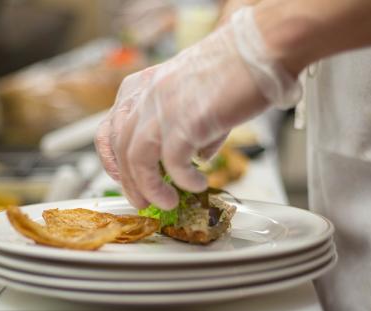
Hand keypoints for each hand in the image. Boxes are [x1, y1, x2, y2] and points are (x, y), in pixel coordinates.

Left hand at [95, 7, 300, 209]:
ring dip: (149, 188)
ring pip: (137, 160)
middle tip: (143, 202)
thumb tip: (196, 156)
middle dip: (130, 183)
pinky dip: (182, 180)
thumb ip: (187, 125)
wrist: (260, 49)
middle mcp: (147, 95)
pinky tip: (196, 183)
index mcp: (143, 86)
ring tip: (166, 202)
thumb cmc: (235, 68)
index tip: (124, 179)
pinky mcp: (185, 121)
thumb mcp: (196, 96)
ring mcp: (163, 107)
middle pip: (121, 148)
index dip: (113, 161)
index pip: (111, 129)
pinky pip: (173, 163)